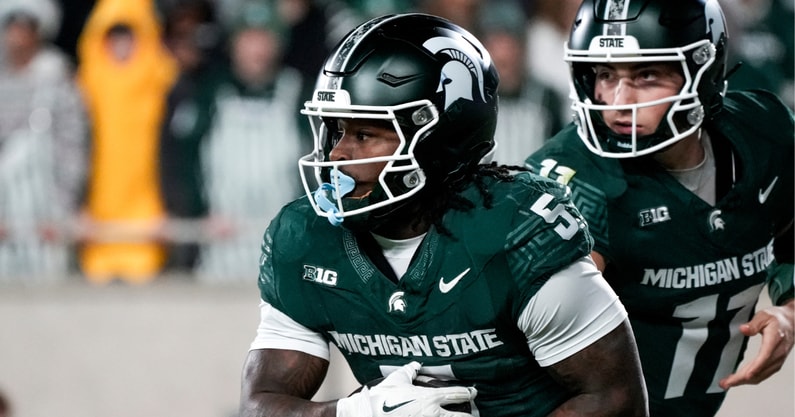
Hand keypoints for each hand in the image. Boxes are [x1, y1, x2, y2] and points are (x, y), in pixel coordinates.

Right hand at [337, 361, 475, 416]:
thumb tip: (415, 364)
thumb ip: (409, 370)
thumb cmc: (384, 396)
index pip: (456, 394)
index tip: (474, 392)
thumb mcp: (398, 379)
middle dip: (469, 416)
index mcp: (430, 397)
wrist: (370, 412)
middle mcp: (433, 412)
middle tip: (474, 415)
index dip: (468, 393)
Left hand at [720, 299, 794, 388]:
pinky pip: (764, 374)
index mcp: (775, 341)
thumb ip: (753, 324)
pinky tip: (740, 380)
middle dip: (742, 379)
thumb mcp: (764, 316)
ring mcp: (778, 360)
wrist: (792, 322)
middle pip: (760, 370)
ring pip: (762, 375)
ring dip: (745, 381)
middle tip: (725, 383)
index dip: (755, 367)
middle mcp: (778, 353)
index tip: (745, 376)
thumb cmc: (777, 318)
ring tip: (728, 383)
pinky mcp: (776, 363)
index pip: (765, 356)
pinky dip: (752, 379)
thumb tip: (743, 329)